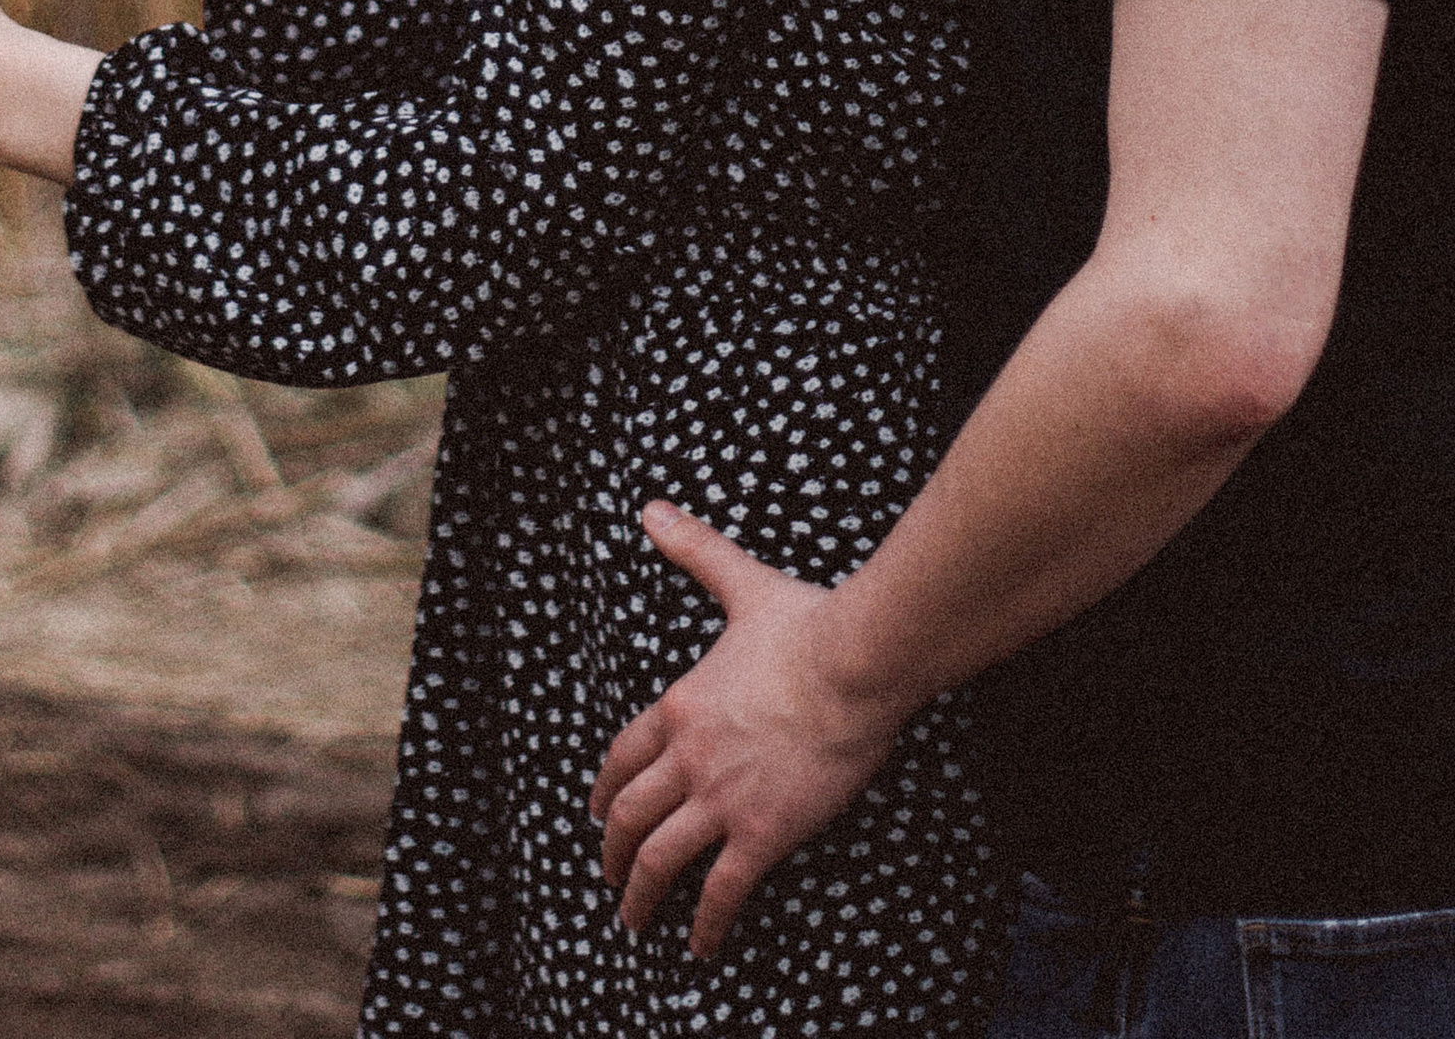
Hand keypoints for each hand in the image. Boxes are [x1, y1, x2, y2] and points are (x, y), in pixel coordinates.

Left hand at [590, 505, 905, 957]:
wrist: (856, 661)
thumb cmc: (807, 623)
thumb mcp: (741, 584)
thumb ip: (694, 550)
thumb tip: (650, 506)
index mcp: (680, 705)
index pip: (622, 757)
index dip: (604, 791)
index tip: (597, 816)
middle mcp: (689, 756)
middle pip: (630, 815)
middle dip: (613, 853)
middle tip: (610, 879)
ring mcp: (722, 797)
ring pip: (660, 859)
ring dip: (640, 895)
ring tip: (634, 921)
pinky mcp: (763, 832)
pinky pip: (721, 891)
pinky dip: (705, 924)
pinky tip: (699, 948)